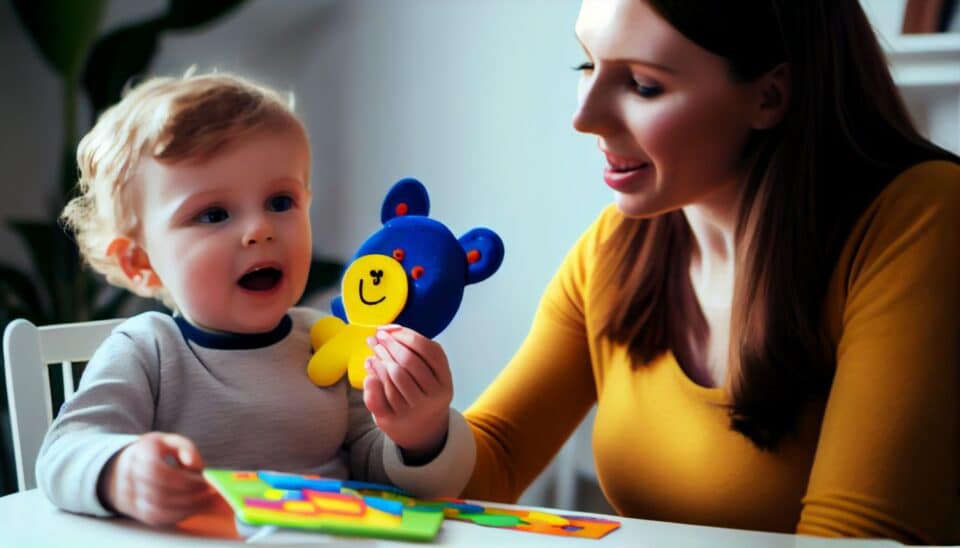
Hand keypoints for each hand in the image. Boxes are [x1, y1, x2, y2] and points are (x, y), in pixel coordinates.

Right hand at [97, 432, 216, 526]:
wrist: (128, 467)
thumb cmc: (156, 452)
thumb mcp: (170, 441)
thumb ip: (185, 448)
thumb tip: (194, 465)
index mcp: (139, 454)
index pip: (157, 472)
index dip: (182, 479)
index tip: (204, 480)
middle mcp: (130, 476)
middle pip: (159, 492)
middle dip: (188, 494)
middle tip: (210, 491)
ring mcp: (131, 496)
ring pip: (157, 508)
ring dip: (186, 507)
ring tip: (206, 499)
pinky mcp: (139, 511)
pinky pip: (157, 518)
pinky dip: (178, 515)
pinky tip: (194, 507)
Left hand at [363, 325, 452, 461]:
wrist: (423, 431)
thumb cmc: (424, 392)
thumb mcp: (431, 373)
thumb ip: (416, 351)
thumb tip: (387, 331)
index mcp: (445, 380)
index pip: (429, 350)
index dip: (407, 335)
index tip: (390, 330)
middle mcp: (434, 396)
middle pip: (410, 361)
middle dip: (391, 344)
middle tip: (378, 337)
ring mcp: (415, 410)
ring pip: (396, 376)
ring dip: (381, 358)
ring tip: (374, 350)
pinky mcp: (395, 420)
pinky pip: (381, 394)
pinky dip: (373, 378)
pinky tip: (370, 369)